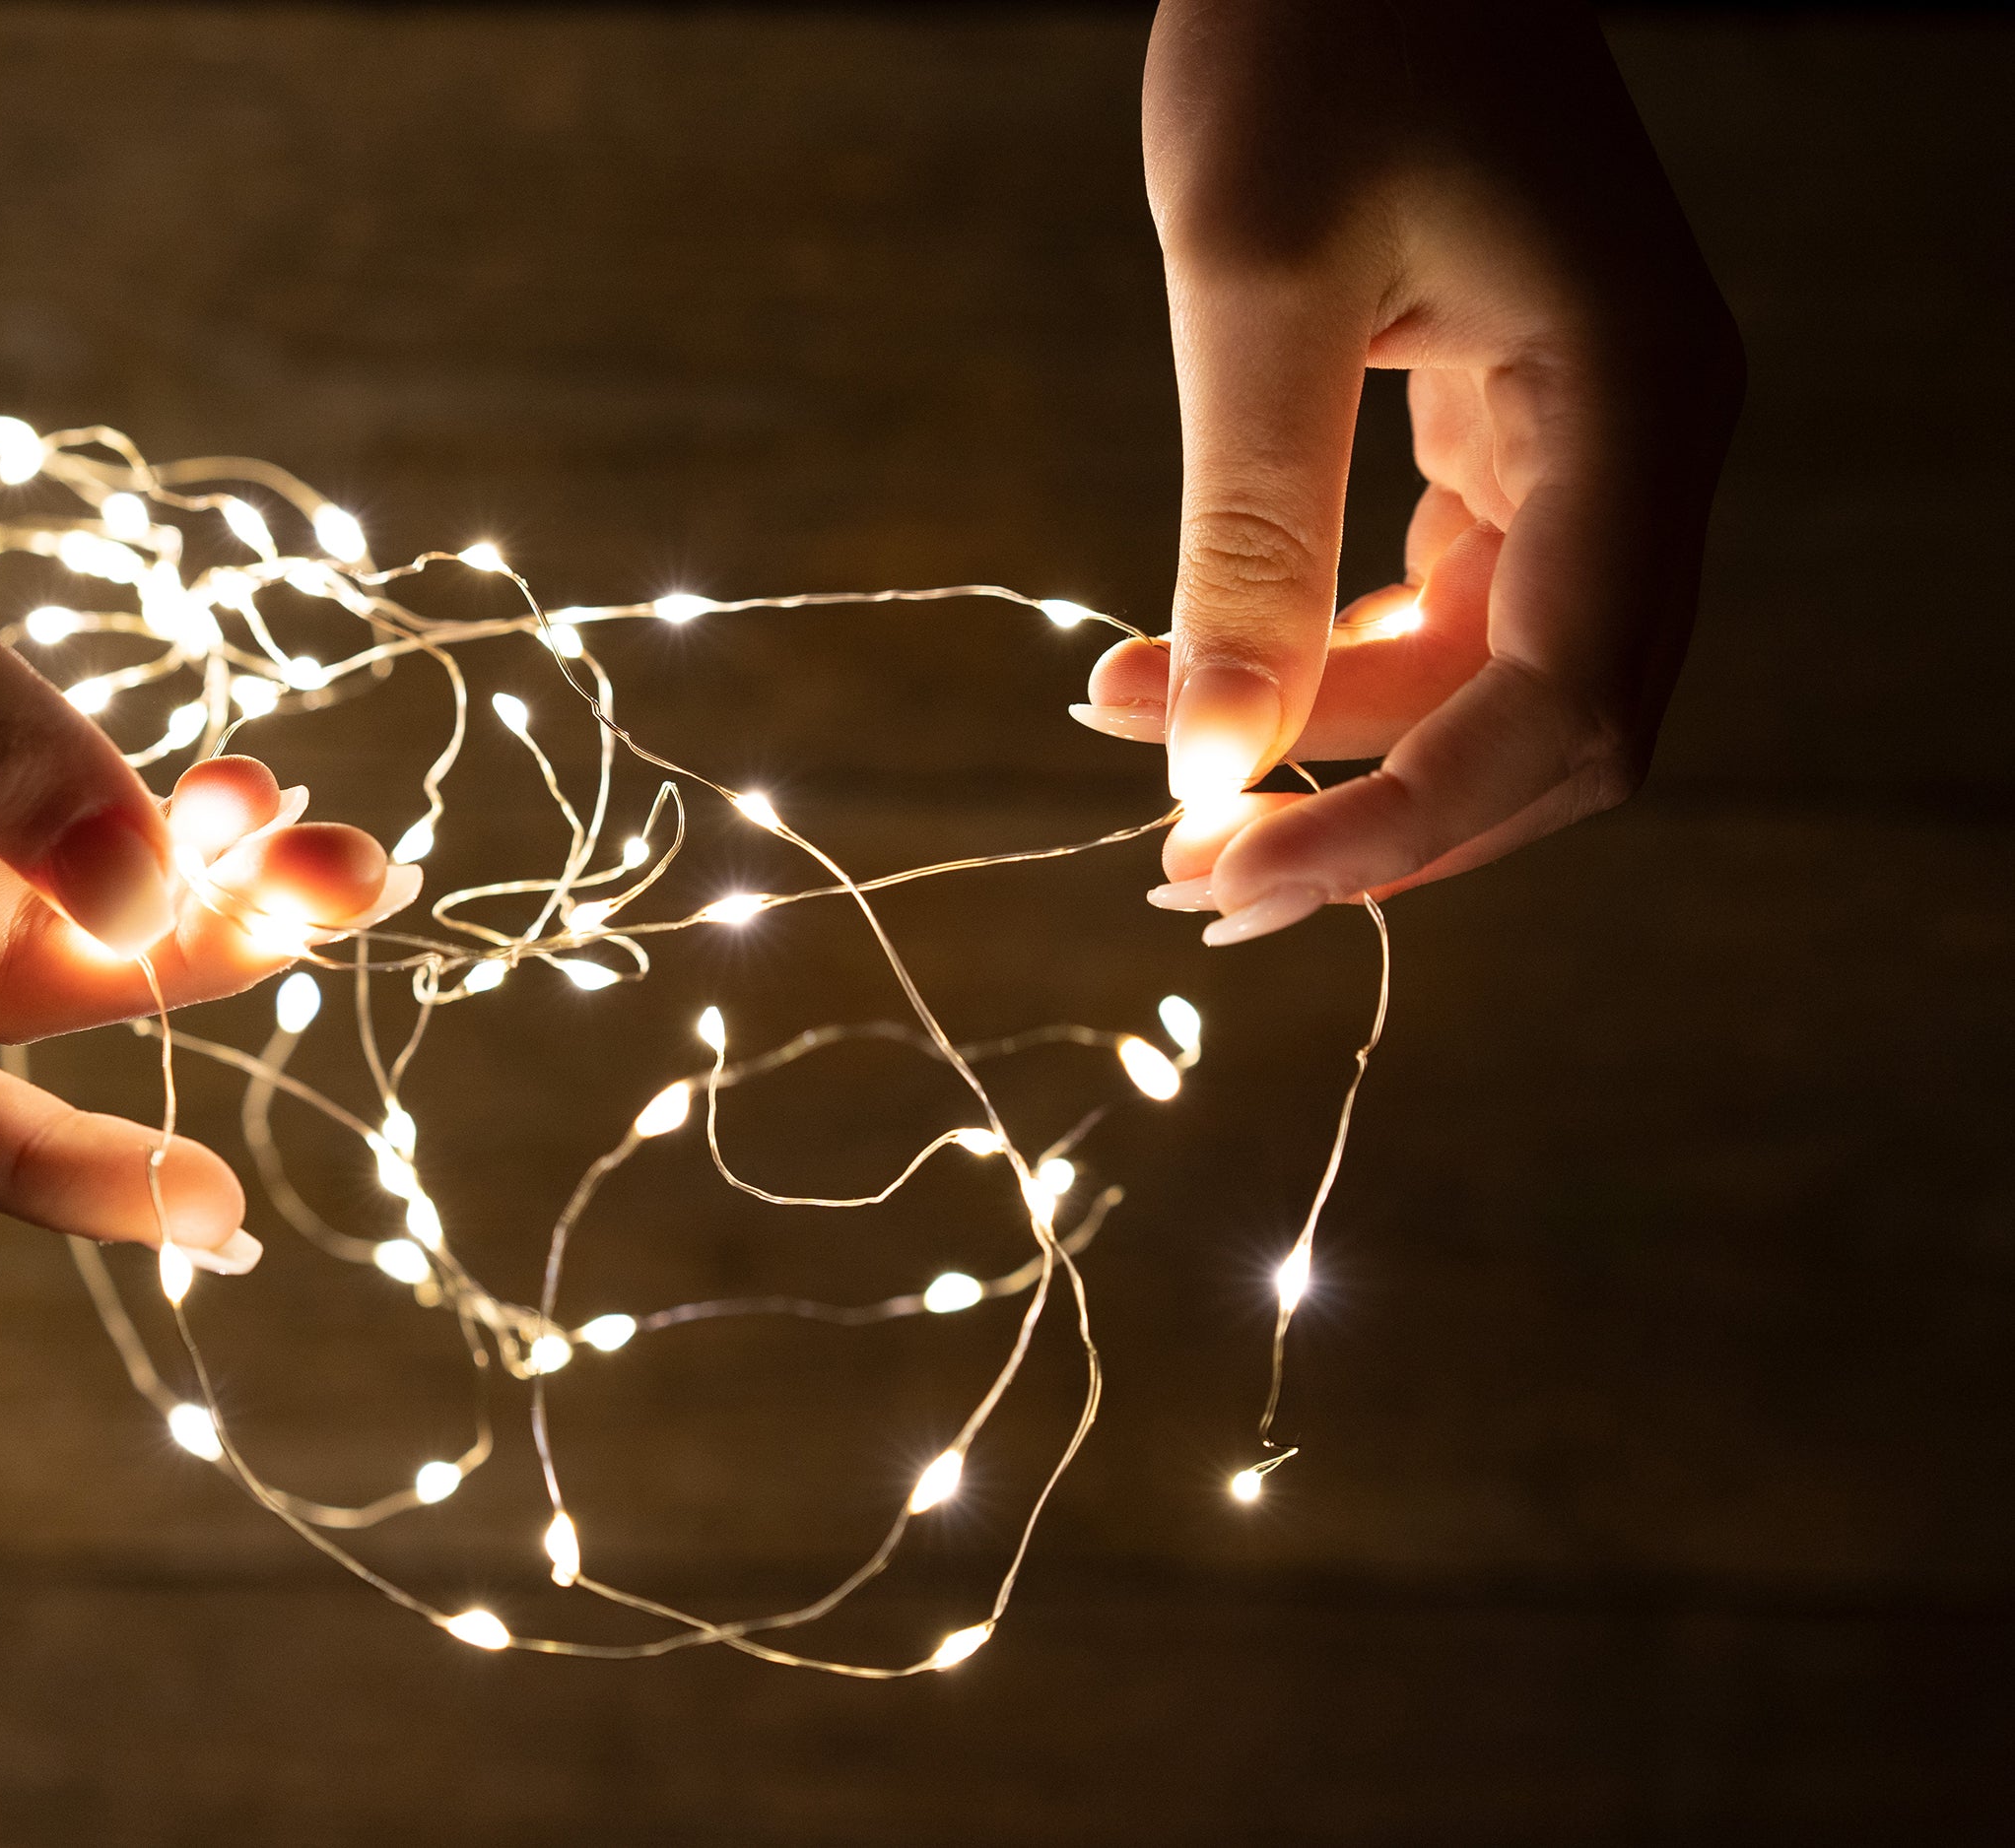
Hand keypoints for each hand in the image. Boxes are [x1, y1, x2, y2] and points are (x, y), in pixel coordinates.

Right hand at [0, 1, 408, 1260]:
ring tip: (329, 825)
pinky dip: (121, 785)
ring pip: (23, 880)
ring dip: (177, 868)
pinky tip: (226, 764)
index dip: (38, 1172)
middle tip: (353, 887)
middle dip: (176, 958)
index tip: (208, 1217)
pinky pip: (15, 779)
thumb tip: (149, 898)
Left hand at [1077, 0, 1742, 942]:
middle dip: (1375, 815)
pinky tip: (1213, 669)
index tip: (1228, 877)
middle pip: (1553, 727)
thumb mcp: (1254, 281)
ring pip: (1496, 675)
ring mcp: (1594, 437)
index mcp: (1633, 407)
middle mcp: (1647, 443)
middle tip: (1185, 874)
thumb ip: (1249, 533)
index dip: (1403, 826)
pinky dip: (1342, 660)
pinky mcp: (1517, 424)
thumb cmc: (1313, 33)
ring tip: (1145, 740)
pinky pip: (1457, 601)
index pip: (1559, 706)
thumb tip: (1217, 764)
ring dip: (1336, 741)